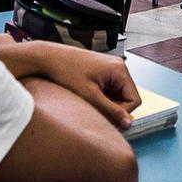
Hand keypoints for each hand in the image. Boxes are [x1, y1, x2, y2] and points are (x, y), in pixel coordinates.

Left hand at [0, 40, 140, 127]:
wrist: (47, 57)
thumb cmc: (66, 72)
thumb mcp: (89, 96)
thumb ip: (111, 111)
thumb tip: (128, 123)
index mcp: (120, 70)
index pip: (134, 100)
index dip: (122, 113)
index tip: (106, 117)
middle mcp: (119, 66)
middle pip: (127, 97)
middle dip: (114, 107)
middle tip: (95, 110)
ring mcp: (110, 67)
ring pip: (117, 94)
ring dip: (106, 102)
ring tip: (88, 102)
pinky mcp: (102, 69)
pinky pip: (109, 88)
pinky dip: (101, 96)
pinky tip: (87, 96)